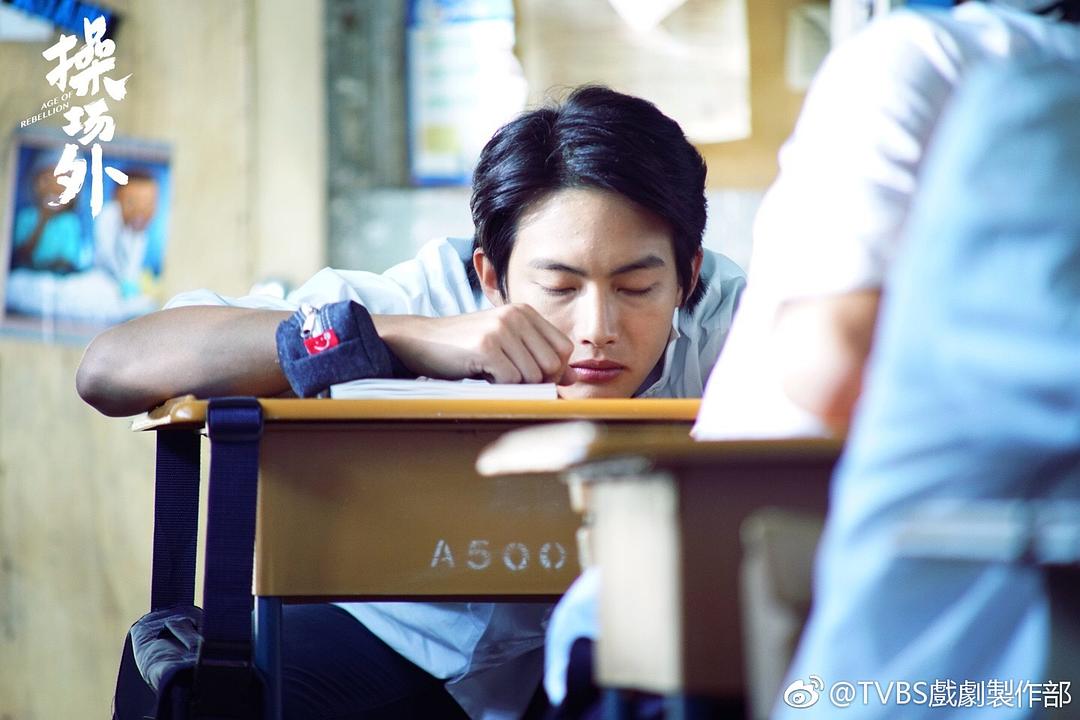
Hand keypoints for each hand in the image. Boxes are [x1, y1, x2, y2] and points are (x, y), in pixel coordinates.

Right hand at [374, 304, 572, 383]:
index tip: (534, 377)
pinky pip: (511, 381)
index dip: (555, 370)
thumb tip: (573, 379)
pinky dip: (498, 387)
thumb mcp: (507, 345)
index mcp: (525, 311)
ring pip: (533, 376)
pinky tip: (481, 375)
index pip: (564, 348)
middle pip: (553, 365)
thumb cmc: (465, 347)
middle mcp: (516, 315)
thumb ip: (539, 357)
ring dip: (514, 385)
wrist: (420, 340)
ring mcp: (501, 329)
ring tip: (491, 373)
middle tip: (509, 378)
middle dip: (536, 381)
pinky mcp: (486, 347)